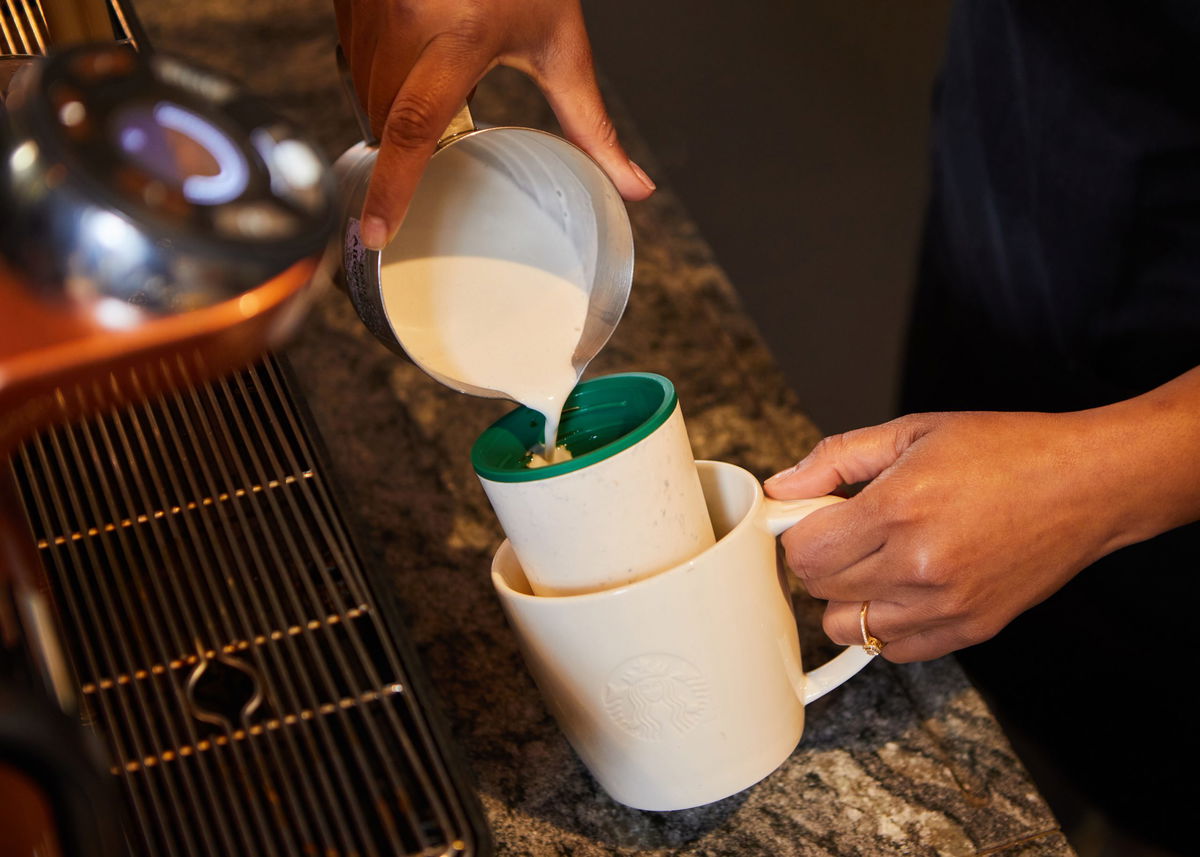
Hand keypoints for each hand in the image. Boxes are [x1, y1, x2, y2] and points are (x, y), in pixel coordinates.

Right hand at [333, 0, 656, 248]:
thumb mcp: (560, 45)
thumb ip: (592, 123)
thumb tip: (634, 187)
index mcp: (459, 37)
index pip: (416, 126)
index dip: (393, 188)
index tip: (374, 233)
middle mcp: (406, 22)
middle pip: (387, 121)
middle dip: (405, 153)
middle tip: (437, 149)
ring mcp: (370, 13)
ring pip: (366, 98)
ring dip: (394, 118)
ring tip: (434, 95)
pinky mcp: (349, 6)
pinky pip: (355, 69)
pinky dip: (383, 86)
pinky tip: (415, 70)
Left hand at [763, 395, 1199, 661]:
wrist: (1089, 484)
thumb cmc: (1007, 452)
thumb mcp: (912, 433)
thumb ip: (836, 459)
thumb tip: (781, 486)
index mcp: (899, 508)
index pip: (804, 551)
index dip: (798, 531)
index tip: (813, 517)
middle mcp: (919, 564)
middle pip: (819, 589)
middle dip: (821, 558)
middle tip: (849, 530)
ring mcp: (946, 604)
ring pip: (847, 626)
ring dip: (848, 596)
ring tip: (877, 559)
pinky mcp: (971, 629)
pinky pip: (894, 649)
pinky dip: (886, 623)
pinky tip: (905, 586)